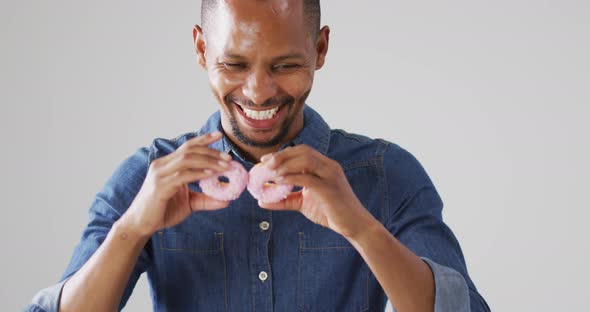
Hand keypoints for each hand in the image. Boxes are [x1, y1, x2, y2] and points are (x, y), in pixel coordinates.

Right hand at [124, 132, 231, 236]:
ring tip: (224, 166)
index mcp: (167, 164)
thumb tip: (227, 200)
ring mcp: (160, 174)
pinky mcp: (160, 186)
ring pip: (186, 159)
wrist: (140, 225)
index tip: (219, 136)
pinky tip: (210, 175)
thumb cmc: (162, 212)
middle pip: (189, 150)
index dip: (203, 139)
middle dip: (211, 151)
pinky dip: (198, 173)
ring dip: (208, 161)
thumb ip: (206, 200)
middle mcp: (162, 165)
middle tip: (228, 157)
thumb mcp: (188, 204)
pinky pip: (182, 175)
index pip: (187, 146)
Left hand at [258, 145, 375, 238]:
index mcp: (325, 166)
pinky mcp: (330, 188)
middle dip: (282, 155)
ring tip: (270, 173)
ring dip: (286, 164)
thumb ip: (284, 200)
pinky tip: (279, 182)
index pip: (303, 151)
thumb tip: (261, 201)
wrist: (353, 225)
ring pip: (306, 160)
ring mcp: (331, 176)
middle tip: (265, 164)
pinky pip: (308, 178)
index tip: (265, 160)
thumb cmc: (330, 213)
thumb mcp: (303, 204)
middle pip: (303, 151)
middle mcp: (329, 166)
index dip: (283, 153)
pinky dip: (292, 178)